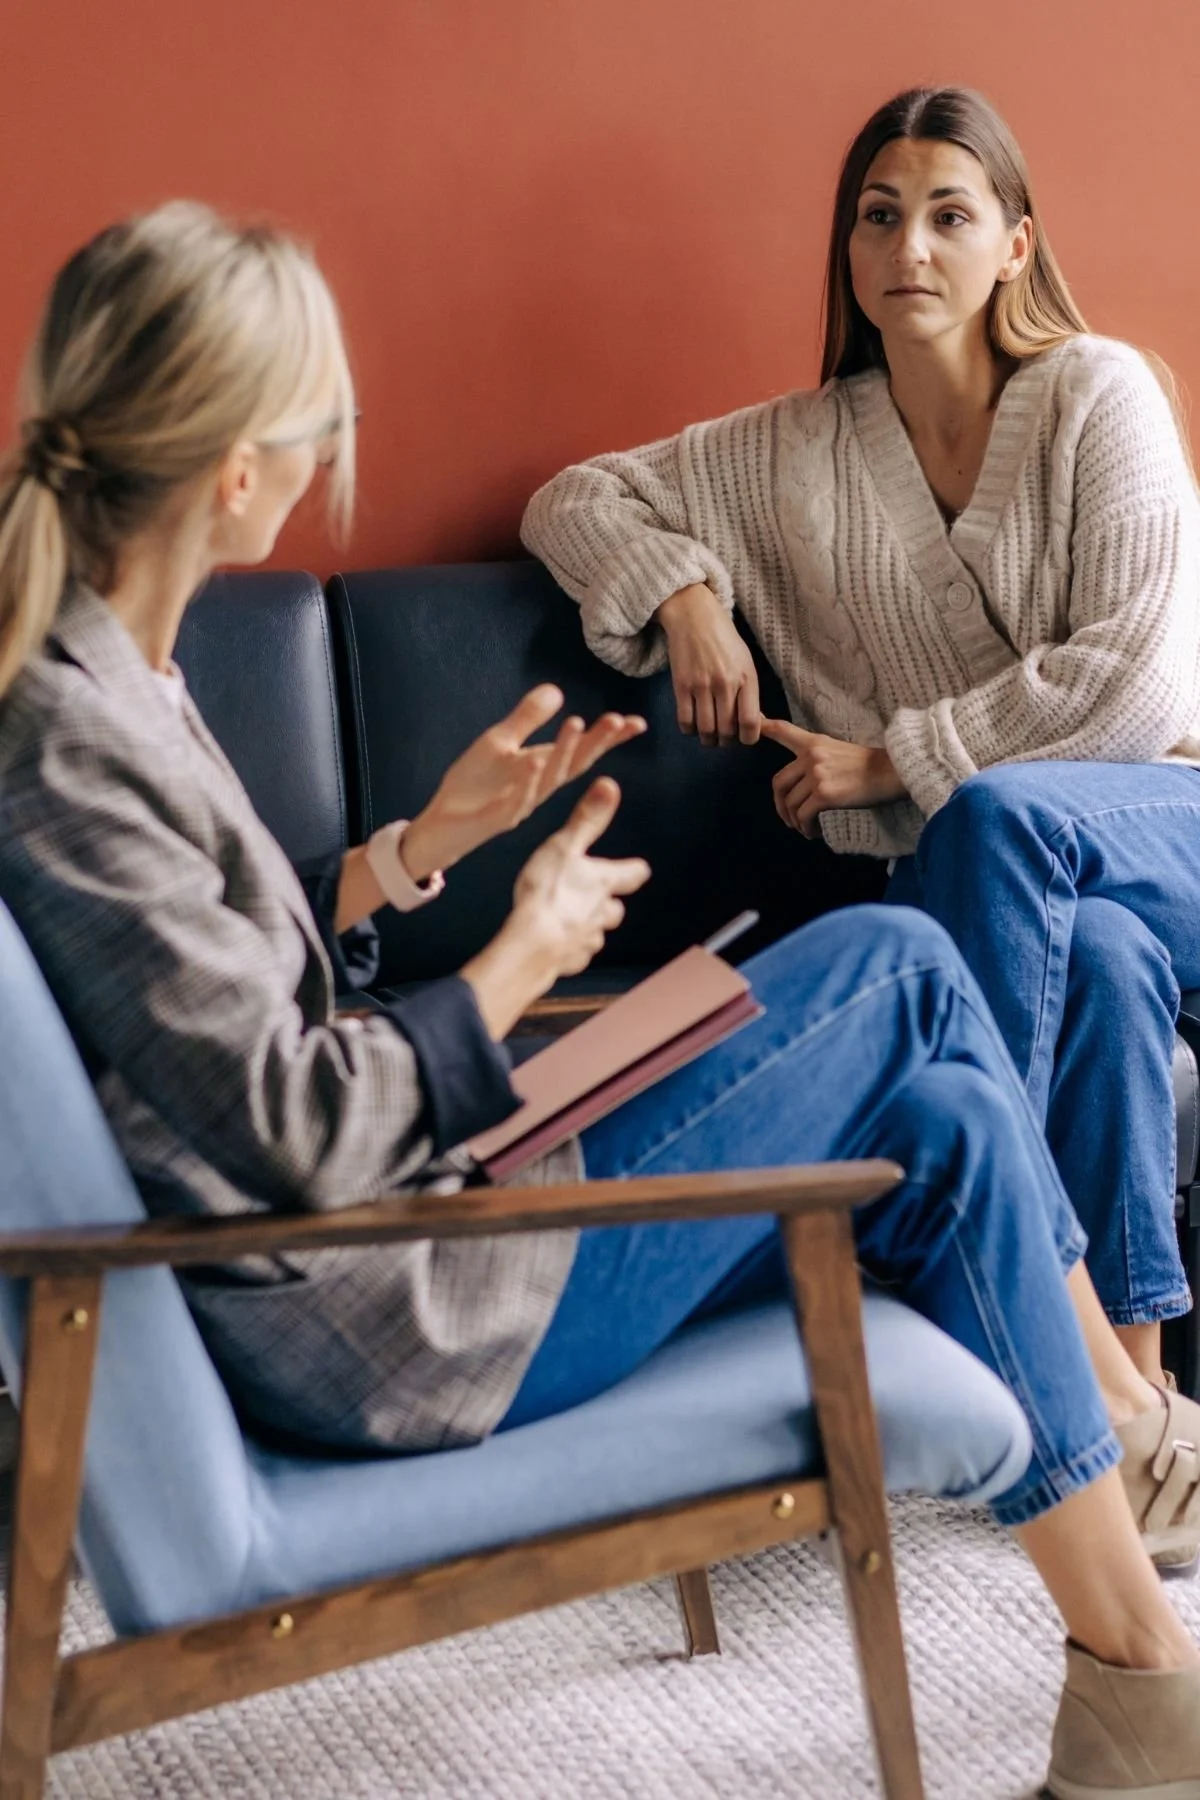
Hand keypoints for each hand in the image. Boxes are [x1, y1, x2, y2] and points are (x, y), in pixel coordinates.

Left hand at [401, 686, 645, 878]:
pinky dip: (526, 781)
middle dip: (596, 742)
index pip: (582, 751)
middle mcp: (538, 787)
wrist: (442, 823)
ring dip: (564, 752)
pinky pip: (515, 799)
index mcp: (542, 768)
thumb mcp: (500, 742)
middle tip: (618, 720)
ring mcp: (520, 803)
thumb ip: (527, 718)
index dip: (608, 738)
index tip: (636, 723)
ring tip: (578, 723)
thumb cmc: (473, 785)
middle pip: (574, 764)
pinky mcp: (496, 816)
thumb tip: (557, 691)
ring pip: (548, 778)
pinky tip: (535, 761)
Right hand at [511, 777, 650, 976]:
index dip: (633, 870)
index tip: (636, 868)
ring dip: (589, 927)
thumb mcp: (564, 846)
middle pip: (615, 910)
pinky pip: (575, 955)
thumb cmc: (547, 893)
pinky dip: (569, 950)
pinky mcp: (570, 962)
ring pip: (596, 934)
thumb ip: (586, 819)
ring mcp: (587, 941)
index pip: (632, 874)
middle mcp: (602, 914)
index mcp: (604, 883)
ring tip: (571, 920)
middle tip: (596, 896)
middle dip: (608, 903)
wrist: (531, 945)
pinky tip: (556, 945)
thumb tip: (610, 786)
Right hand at [657, 583, 760, 745]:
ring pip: (706, 729)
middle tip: (724, 738)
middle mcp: (725, 683)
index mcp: (747, 678)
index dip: (748, 739)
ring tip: (708, 736)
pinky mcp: (681, 685)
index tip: (744, 738)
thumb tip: (753, 724)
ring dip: (708, 739)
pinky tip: (693, 725)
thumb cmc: (724, 639)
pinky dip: (689, 730)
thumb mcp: (746, 662)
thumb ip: (750, 692)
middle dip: (726, 741)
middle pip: (727, 730)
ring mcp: (702, 685)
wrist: (694, 616)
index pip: (751, 722)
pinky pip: (685, 720)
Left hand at [760, 719, 907, 838]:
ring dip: (795, 821)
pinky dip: (806, 828)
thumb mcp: (840, 752)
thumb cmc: (872, 767)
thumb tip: (804, 784)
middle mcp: (811, 757)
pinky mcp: (824, 794)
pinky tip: (814, 832)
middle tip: (789, 819)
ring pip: (791, 804)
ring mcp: (816, 775)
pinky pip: (804, 816)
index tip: (754, 724)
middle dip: (780, 806)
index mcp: (814, 743)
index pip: (783, 730)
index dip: (764, 727)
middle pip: (778, 783)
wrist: (893, 773)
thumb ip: (817, 760)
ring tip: (806, 828)